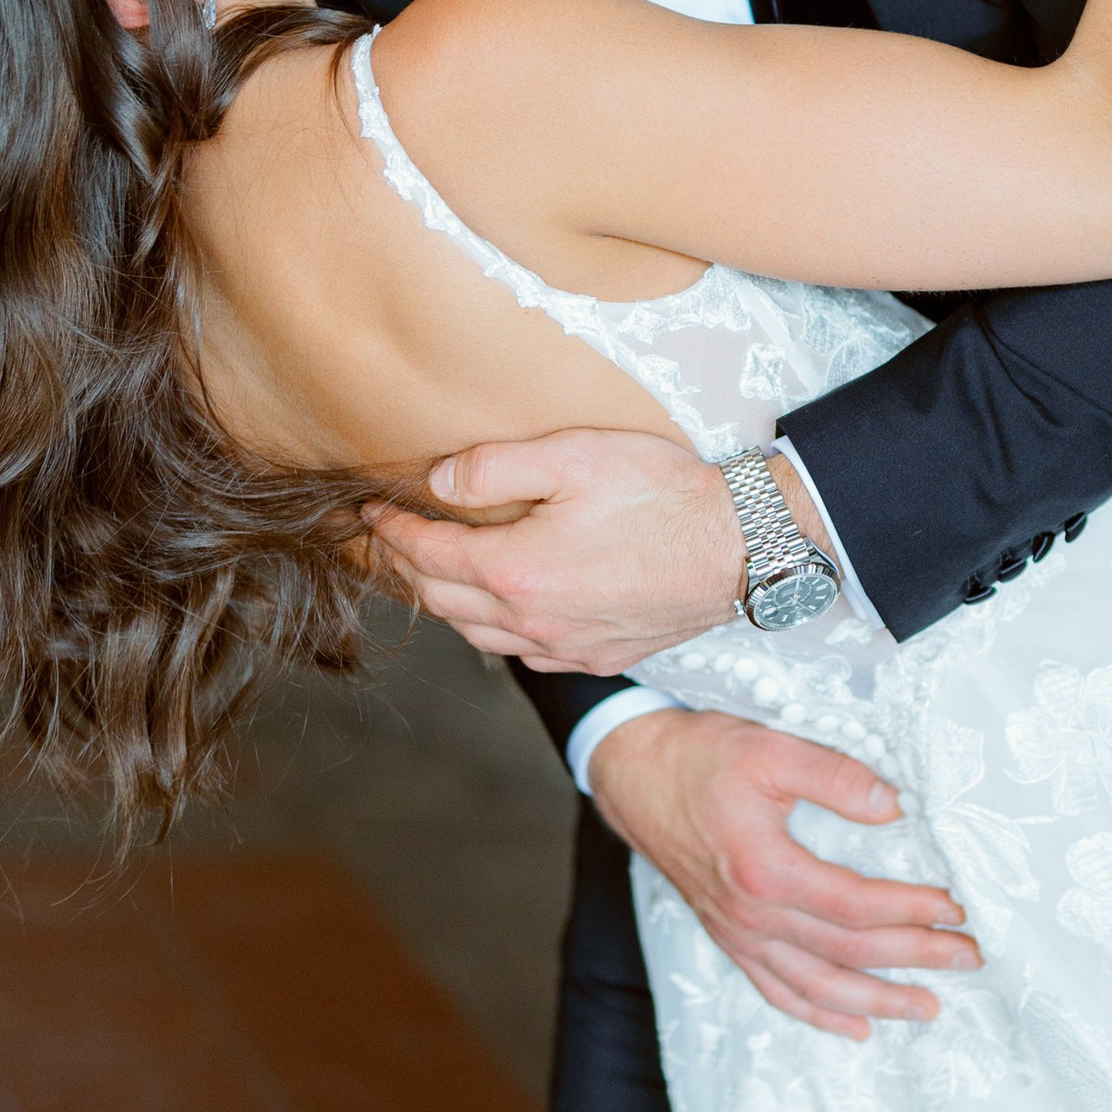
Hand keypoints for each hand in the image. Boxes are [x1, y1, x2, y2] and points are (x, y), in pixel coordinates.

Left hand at [367, 427, 745, 671]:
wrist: (741, 546)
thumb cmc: (663, 495)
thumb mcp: (575, 456)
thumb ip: (496, 468)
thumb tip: (439, 482)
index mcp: (516, 570)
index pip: (428, 553)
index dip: (391, 531)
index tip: (370, 512)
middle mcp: (531, 620)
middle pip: (442, 600)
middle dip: (404, 568)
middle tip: (383, 542)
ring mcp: (564, 645)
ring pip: (478, 636)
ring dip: (442, 604)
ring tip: (427, 575)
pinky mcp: (597, 654)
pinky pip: (523, 654)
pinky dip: (492, 632)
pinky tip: (496, 612)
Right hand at [589, 708, 980, 1039]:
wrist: (635, 775)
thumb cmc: (702, 758)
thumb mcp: (771, 749)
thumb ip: (836, 777)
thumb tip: (894, 805)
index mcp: (764, 870)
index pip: (856, 905)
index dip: (910, 910)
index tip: (955, 908)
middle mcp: (752, 915)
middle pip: (846, 951)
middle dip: (914, 959)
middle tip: (967, 958)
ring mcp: (738, 933)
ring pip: (816, 985)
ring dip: (876, 1002)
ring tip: (927, 1008)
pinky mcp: (729, 937)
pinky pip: (776, 990)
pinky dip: (818, 1013)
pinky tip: (854, 1026)